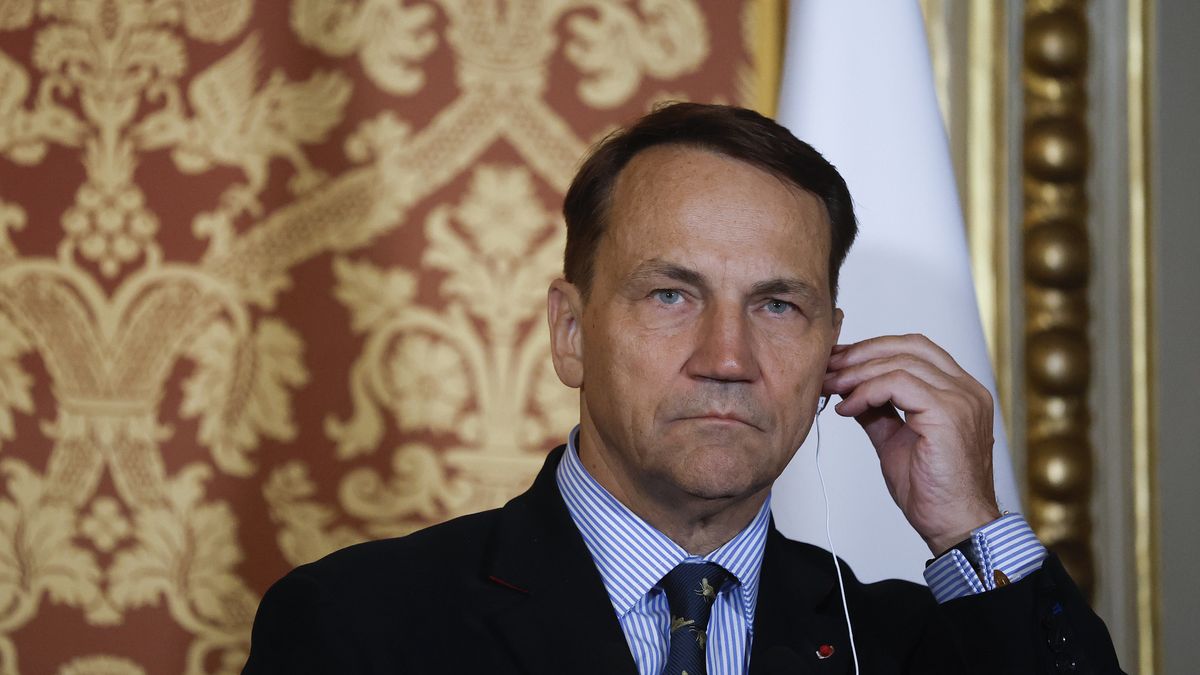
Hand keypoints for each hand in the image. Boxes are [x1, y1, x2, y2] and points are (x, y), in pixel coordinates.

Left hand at [822, 334, 1000, 554]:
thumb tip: (850, 390)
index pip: (916, 348)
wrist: (954, 525)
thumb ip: (879, 411)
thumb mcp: (896, 440)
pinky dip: (866, 391)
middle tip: (828, 368)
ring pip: (900, 362)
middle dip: (861, 353)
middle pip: (908, 346)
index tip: (839, 362)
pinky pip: (898, 383)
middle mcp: (966, 389)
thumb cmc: (932, 491)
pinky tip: (848, 408)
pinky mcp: (948, 413)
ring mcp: (961, 399)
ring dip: (857, 372)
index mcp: (960, 391)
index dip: (874, 349)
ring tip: (831, 388)